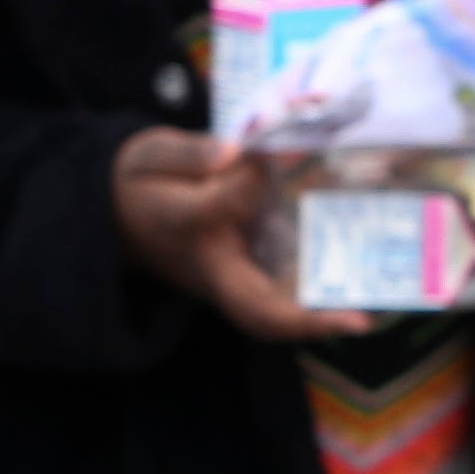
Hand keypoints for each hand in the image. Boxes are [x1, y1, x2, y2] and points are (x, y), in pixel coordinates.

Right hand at [112, 128, 365, 342]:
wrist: (112, 218)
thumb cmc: (138, 183)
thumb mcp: (150, 155)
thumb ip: (188, 153)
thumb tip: (234, 152)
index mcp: (180, 225)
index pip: (217, 210)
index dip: (250, 182)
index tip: (278, 150)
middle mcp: (207, 267)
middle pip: (252, 310)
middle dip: (304, 321)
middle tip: (356, 323)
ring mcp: (223, 284)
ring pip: (268, 315)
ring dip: (315, 320)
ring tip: (363, 314)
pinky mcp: (236, 283)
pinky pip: (273, 301)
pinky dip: (310, 301)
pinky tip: (352, 288)